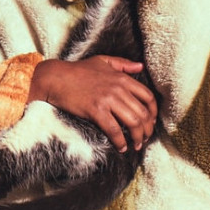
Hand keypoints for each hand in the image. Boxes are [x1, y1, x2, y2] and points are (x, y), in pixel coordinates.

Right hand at [28, 55, 156, 151]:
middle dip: (147, 129)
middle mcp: (118, 88)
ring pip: (133, 122)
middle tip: (145, 138)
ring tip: (136, 145)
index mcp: (122, 78)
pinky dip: (120, 141)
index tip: (151, 122)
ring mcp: (107, 99)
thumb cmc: (78, 70)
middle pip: (143, 112)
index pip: (148, 96)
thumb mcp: (102, 61)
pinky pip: (114, 130)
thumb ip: (123, 64)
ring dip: (138, 137)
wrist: (56, 78)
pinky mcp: (96, 110)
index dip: (154, 112)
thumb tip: (140, 66)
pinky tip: (121, 147)